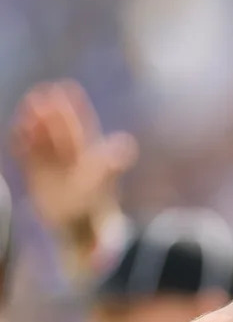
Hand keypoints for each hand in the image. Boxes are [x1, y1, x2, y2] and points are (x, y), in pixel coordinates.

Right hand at [8, 80, 136, 231]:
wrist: (80, 234)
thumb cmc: (96, 213)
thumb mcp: (103, 186)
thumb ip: (111, 168)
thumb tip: (126, 145)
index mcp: (91, 157)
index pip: (82, 127)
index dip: (75, 108)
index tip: (68, 88)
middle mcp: (71, 159)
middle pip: (60, 130)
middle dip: (51, 112)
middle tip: (42, 93)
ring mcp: (53, 167)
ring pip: (42, 140)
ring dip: (34, 124)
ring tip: (27, 107)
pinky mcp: (36, 177)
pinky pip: (27, 156)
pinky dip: (21, 143)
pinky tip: (16, 130)